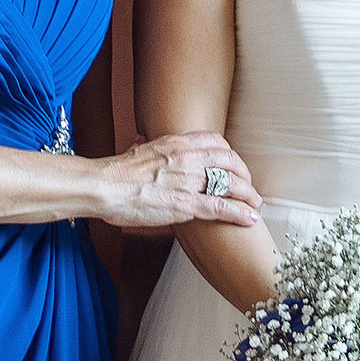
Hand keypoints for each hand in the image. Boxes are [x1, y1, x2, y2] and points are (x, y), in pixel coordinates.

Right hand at [96, 133, 261, 229]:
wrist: (104, 187)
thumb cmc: (115, 173)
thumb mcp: (135, 151)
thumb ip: (146, 147)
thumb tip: (142, 142)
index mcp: (176, 143)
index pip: (216, 142)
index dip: (230, 155)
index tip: (234, 165)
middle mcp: (188, 158)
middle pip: (229, 161)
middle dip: (244, 174)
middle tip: (249, 186)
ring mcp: (188, 181)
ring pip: (230, 183)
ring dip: (248, 194)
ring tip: (255, 204)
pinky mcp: (185, 204)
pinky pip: (221, 207)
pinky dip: (239, 213)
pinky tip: (249, 218)